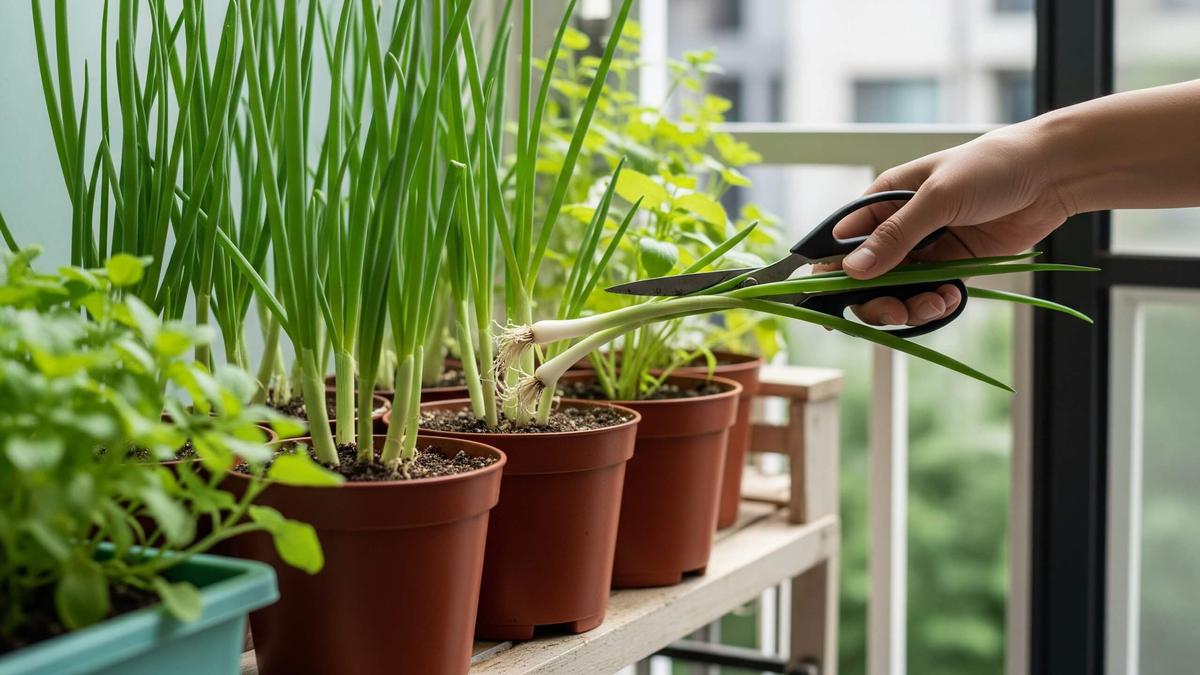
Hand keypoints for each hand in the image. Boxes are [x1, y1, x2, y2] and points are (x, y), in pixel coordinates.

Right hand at [818, 123, 1074, 326]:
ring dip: (909, 306)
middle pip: (865, 277)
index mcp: (883, 200)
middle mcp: (897, 227)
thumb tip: (852, 270)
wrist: (1052, 174)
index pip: (840, 242)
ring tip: (937, 304)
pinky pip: (928, 295)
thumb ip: (896, 235)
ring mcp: (924, 249)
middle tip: (896, 312)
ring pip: (896, 292)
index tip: (830, 303)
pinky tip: (953, 298)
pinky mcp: (951, 265)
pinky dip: (935, 304)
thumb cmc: (991, 167)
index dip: (831, 273)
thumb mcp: (938, 197)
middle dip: (875, 300)